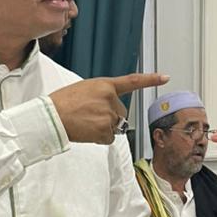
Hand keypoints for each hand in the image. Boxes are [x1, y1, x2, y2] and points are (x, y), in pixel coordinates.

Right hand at [50, 72, 168, 144]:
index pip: (132, 81)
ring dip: (104, 128)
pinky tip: (86, 131)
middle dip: (110, 117)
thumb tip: (108, 107)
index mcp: (105, 85)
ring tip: (85, 123)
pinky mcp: (106, 130)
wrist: (51, 116)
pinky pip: (109, 138)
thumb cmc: (62, 102)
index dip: (150, 79)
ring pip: (115, 126)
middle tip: (90, 116)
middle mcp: (110, 99)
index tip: (165, 77)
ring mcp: (109, 115)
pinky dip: (100, 138)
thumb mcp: (84, 89)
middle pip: (121, 113)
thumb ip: (101, 95)